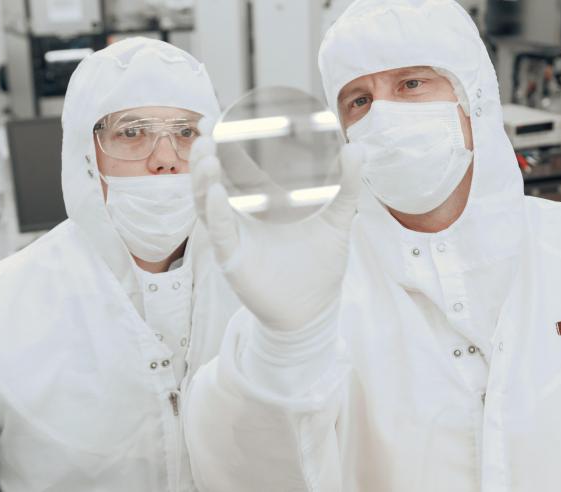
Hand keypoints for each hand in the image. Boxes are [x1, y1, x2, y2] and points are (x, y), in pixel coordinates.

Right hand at [190, 131, 362, 331]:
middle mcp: (243, 217)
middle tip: (205, 131)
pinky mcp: (233, 259)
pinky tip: (215, 193)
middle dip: (205, 156)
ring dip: (204, 179)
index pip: (238, 169)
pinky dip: (215, 213)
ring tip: (206, 155)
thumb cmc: (321, 264)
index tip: (218, 119)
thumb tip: (356, 147)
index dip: (227, 146)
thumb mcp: (337, 219)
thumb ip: (347, 184)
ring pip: (208, 203)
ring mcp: (235, 237)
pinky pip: (219, 233)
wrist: (315, 308)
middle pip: (215, 181)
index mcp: (263, 204)